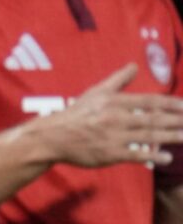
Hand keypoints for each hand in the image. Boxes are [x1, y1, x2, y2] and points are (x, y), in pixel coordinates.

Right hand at [40, 65, 182, 168]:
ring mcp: (114, 136)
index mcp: (116, 102)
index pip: (150, 101)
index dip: (171, 104)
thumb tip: (134, 65)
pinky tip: (167, 158)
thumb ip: (118, 79)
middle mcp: (117, 118)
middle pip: (154, 119)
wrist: (53, 137)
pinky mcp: (109, 154)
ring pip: (149, 136)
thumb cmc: (76, 113)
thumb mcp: (96, 92)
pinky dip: (153, 157)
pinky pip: (136, 154)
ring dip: (171, 137)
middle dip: (176, 120)